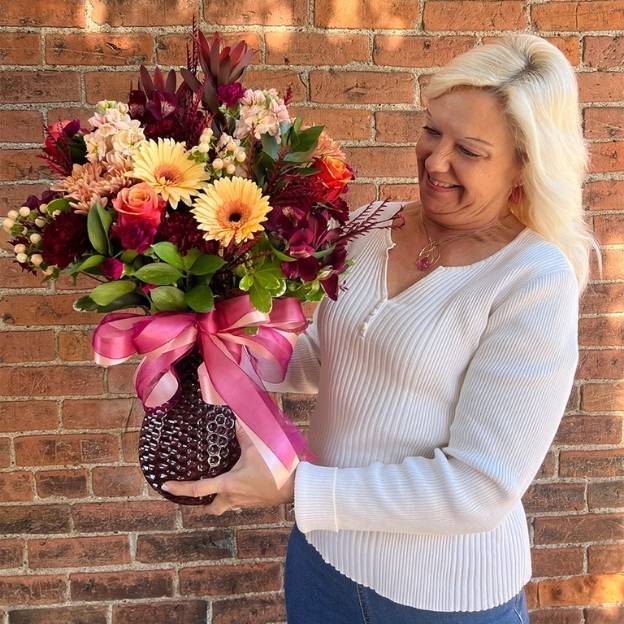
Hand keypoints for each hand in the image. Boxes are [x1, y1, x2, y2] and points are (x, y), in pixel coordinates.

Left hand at [161, 421, 295, 514]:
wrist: (296, 486)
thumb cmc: (275, 468)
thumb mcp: (256, 446)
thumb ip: (243, 432)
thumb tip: (234, 418)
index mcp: (228, 484)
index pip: (198, 489)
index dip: (180, 488)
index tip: (166, 486)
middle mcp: (233, 497)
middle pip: (212, 508)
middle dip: (204, 503)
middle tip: (200, 492)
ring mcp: (245, 502)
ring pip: (226, 506)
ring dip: (221, 499)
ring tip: (220, 485)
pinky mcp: (256, 502)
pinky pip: (240, 501)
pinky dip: (235, 495)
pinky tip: (242, 483)